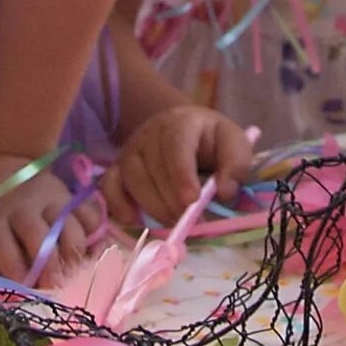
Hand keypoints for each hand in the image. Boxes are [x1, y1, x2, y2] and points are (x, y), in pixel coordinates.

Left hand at [0, 151, 103, 276]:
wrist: (3, 153)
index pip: (5, 244)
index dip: (14, 266)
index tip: (19, 285)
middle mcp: (26, 208)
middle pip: (42, 239)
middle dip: (48, 266)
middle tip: (52, 287)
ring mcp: (52, 201)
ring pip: (70, 228)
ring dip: (72, 253)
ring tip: (71, 273)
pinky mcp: (69, 197)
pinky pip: (89, 214)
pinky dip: (94, 233)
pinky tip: (92, 253)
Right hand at [103, 106, 256, 228]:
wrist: (184, 129)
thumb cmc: (211, 141)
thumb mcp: (233, 144)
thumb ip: (236, 164)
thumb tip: (224, 192)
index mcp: (181, 122)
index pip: (175, 145)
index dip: (181, 174)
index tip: (192, 201)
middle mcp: (150, 132)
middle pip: (153, 167)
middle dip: (171, 200)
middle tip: (189, 222)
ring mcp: (130, 149)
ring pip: (132, 179)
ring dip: (152, 206)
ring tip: (172, 223)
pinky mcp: (117, 166)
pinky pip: (109, 186)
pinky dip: (118, 205)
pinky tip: (134, 220)